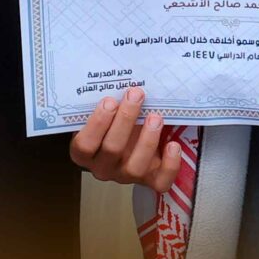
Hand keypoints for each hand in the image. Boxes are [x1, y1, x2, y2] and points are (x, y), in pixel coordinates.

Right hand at [67, 87, 184, 188]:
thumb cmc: (113, 120)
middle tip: (136, 95)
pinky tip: (173, 144)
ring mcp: (126, 176)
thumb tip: (121, 75)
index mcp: (85, 152)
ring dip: (147, 140)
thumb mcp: (105, 112)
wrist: (130, 136)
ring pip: (135, 168)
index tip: (109, 100)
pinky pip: (160, 183)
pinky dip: (170, 165)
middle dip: (125, 120)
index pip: (84, 145)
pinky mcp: (149, 181)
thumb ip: (107, 102)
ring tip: (156, 116)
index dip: (96, 124)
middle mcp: (103, 167)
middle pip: (111, 150)